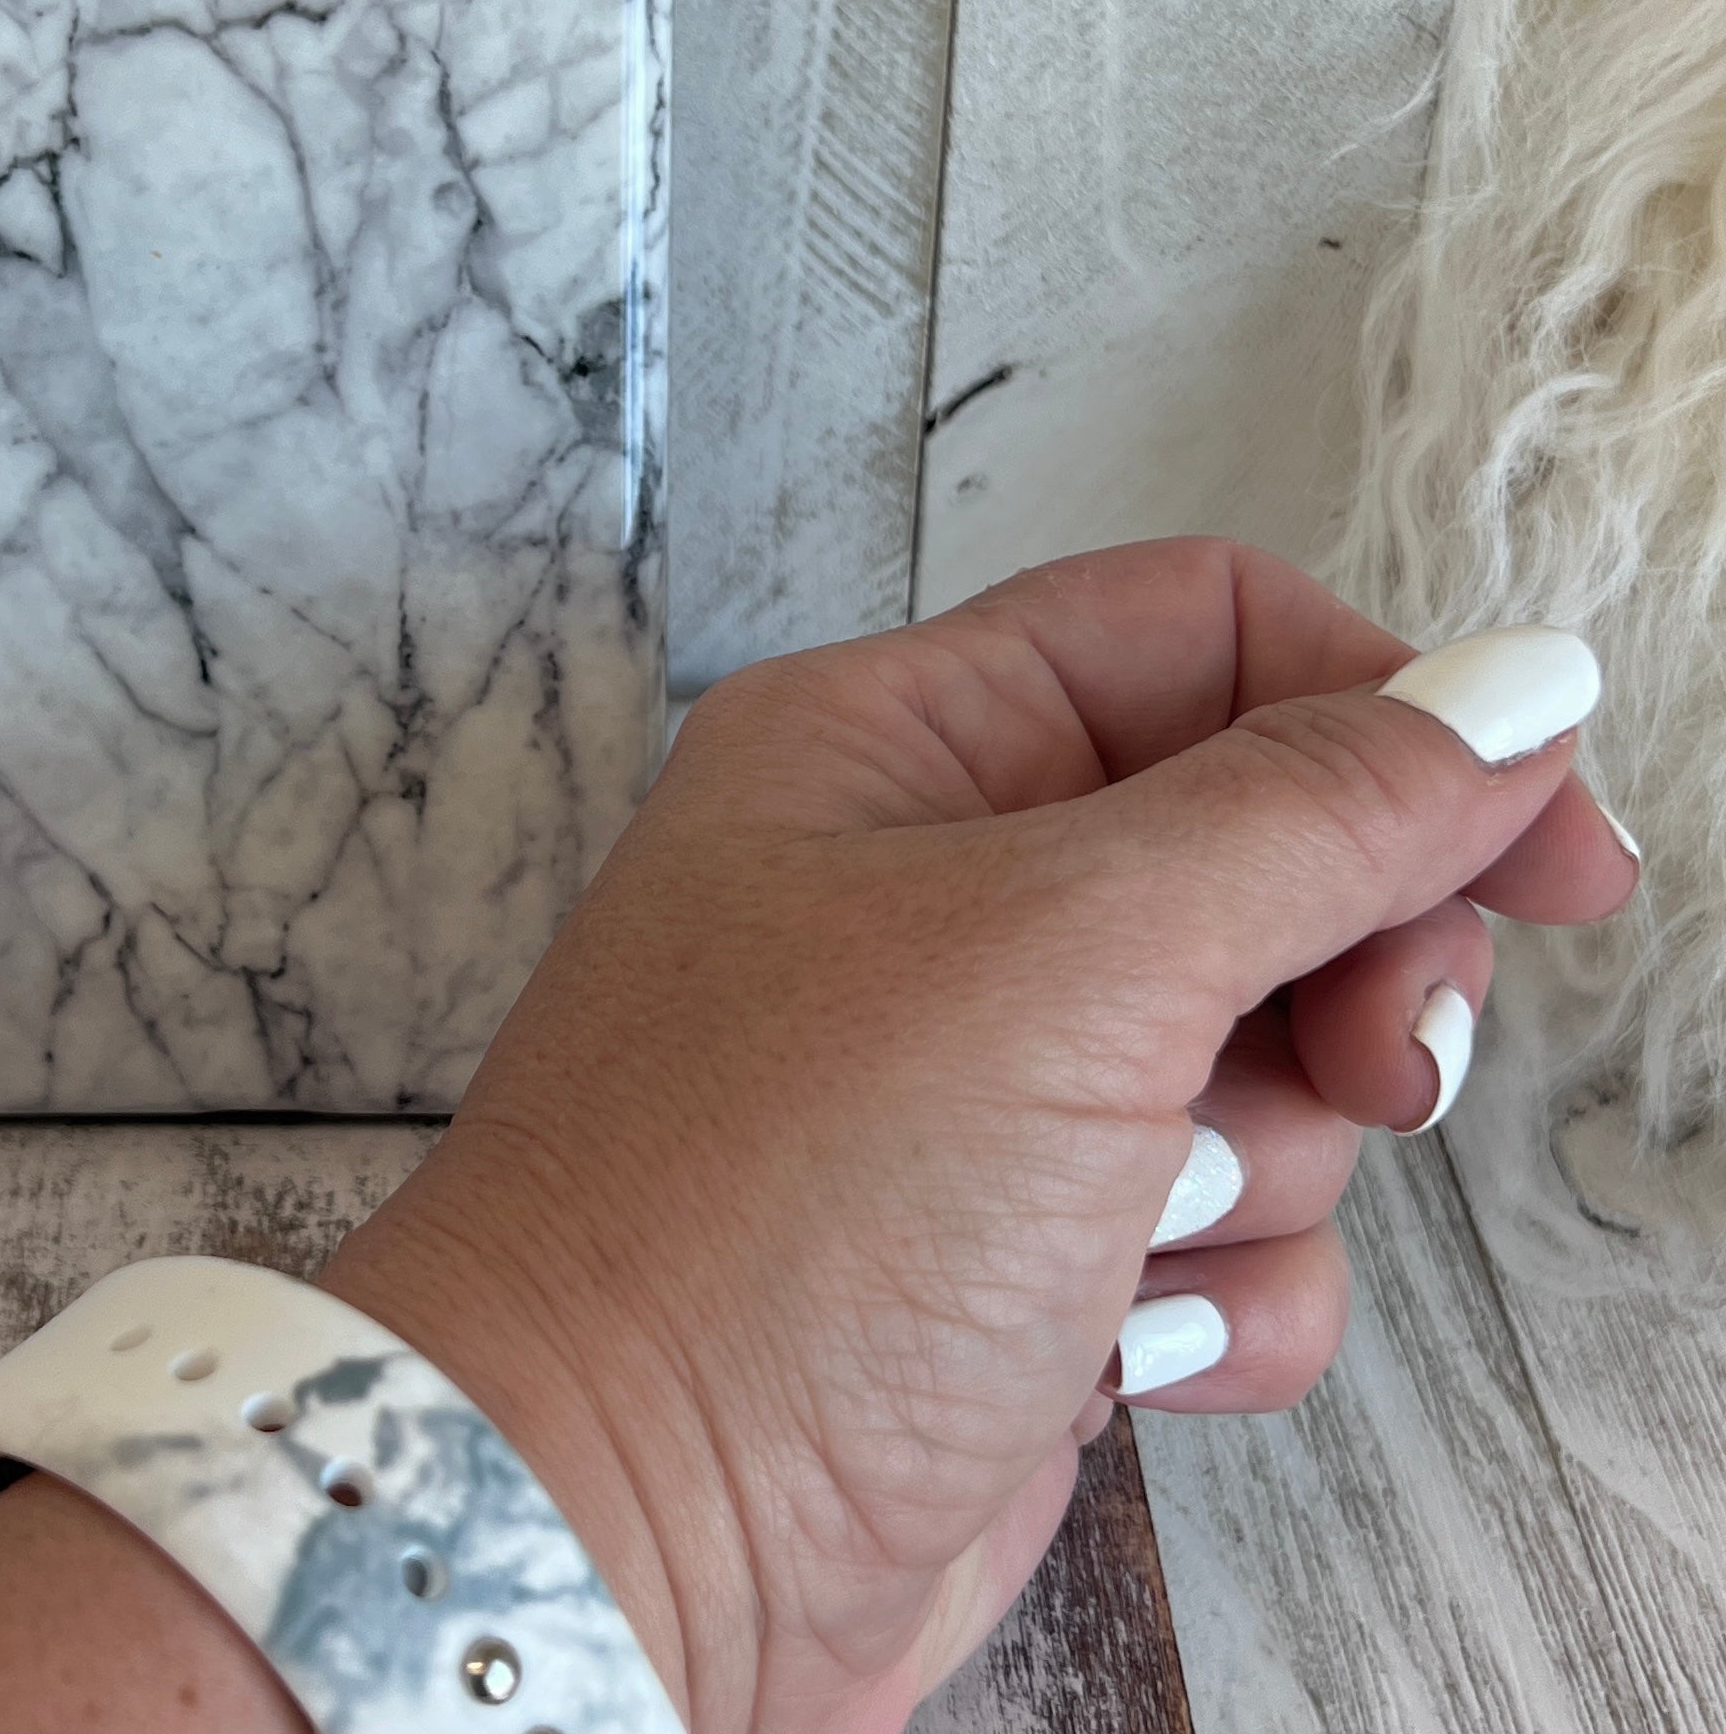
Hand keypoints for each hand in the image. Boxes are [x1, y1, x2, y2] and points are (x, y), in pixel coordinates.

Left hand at [323, 539, 1636, 1731]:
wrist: (624, 1541)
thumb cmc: (768, 1215)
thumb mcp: (1065, 953)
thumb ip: (1311, 808)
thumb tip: (1512, 687)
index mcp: (904, 742)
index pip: (1204, 632)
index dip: (1398, 711)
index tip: (1551, 842)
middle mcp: (935, 887)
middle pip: (1269, 846)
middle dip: (1346, 966)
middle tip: (1367, 1056)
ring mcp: (983, 1078)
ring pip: (1275, 1055)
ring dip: (1252, 1161)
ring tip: (1121, 1224)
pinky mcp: (1025, 1248)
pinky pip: (1240, 1230)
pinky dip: (1212, 1296)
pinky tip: (1104, 1344)